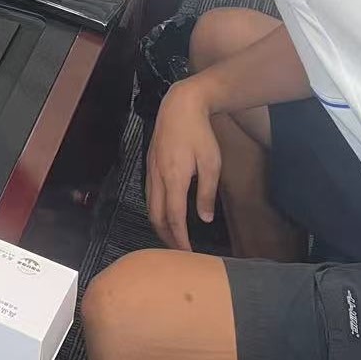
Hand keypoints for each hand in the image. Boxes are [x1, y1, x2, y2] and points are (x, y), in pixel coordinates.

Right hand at [146, 78, 221, 250]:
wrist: (180, 106)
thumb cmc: (199, 133)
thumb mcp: (211, 164)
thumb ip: (207, 193)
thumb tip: (204, 218)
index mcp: (174, 179)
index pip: (173, 218)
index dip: (180, 238)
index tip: (187, 253)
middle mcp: (158, 177)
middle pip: (156, 216)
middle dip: (166, 236)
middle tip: (179, 250)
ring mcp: (151, 170)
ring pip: (150, 205)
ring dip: (159, 224)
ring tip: (172, 235)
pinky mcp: (150, 163)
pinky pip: (149, 193)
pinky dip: (156, 209)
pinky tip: (165, 211)